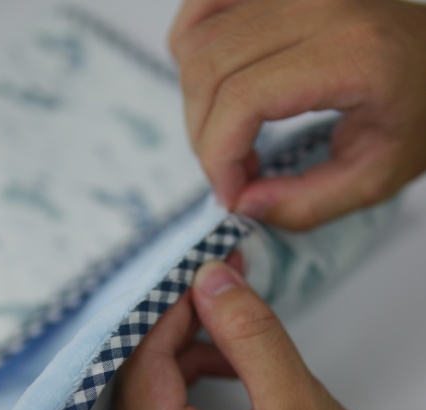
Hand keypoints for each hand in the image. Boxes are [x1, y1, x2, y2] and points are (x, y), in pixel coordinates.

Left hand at [115, 260, 425, 409]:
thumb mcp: (298, 407)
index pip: (143, 366)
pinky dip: (193, 390)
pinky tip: (231, 377)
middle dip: (179, 332)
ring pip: (154, 401)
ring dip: (188, 359)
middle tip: (220, 299)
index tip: (203, 278)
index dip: (170, 313)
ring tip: (236, 344)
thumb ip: (250, 336)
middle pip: (141, 383)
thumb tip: (209, 279)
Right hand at [169, 0, 425, 229]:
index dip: (219, 155)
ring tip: (229, 136)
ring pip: (197, 42)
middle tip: (230, 173)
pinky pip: (202, 7)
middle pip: (210, 70)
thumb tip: (241, 202)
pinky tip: (216, 89)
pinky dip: (192, 53)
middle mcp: (318, 5)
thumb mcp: (374, 179)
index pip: (244, 98)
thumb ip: (307, 204)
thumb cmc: (416, 116)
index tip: (229, 193)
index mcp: (350, 55)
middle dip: (204, 137)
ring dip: (197, 103)